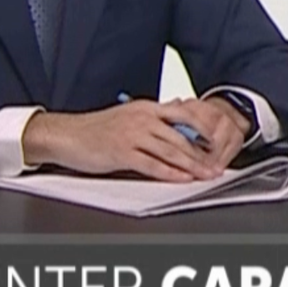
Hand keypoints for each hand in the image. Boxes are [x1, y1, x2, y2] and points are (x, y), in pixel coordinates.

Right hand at [22, 99, 239, 180]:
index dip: (206, 128)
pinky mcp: (121, 152)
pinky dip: (169, 173)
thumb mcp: (129, 116)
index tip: (221, 141)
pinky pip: (151, 164)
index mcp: (147, 107)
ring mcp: (132, 134)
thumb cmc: (96, 129)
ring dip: (192, 165)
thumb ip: (153, 119)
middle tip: (219, 165)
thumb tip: (177, 118)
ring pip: (171, 150)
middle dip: (204, 153)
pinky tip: (181, 179)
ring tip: (206, 175)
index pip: (185, 114)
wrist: (66, 134)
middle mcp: (143, 118)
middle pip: (182, 136)